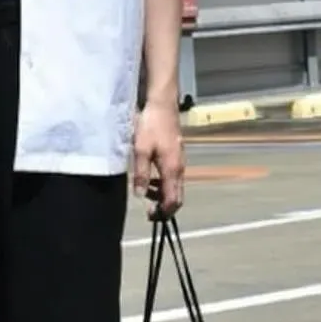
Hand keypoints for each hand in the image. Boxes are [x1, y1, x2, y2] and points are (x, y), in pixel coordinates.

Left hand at [134, 99, 185, 217]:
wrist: (161, 104)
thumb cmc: (150, 125)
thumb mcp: (140, 150)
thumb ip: (141, 174)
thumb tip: (140, 196)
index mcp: (172, 169)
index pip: (173, 200)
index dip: (163, 213)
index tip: (150, 217)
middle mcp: (180, 168)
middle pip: (177, 196)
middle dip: (164, 207)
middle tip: (148, 210)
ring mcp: (180, 161)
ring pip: (175, 186)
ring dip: (162, 194)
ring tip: (145, 192)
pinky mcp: (177, 155)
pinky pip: (173, 176)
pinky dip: (163, 183)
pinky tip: (150, 177)